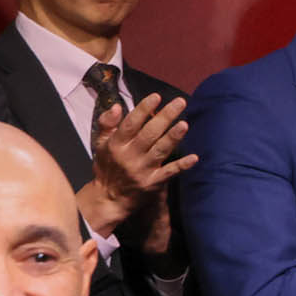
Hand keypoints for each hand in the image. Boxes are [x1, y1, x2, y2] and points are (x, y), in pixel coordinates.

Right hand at [80, 93, 196, 240]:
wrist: (109, 198)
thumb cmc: (107, 166)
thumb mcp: (101, 144)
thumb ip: (107, 123)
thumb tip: (117, 106)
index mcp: (116, 144)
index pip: (131, 123)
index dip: (143, 109)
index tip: (156, 97)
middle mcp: (129, 156)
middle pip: (149, 133)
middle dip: (165, 116)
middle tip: (180, 102)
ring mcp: (142, 170)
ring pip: (160, 150)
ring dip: (173, 137)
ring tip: (185, 124)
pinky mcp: (153, 183)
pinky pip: (169, 172)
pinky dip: (182, 165)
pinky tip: (194, 158)